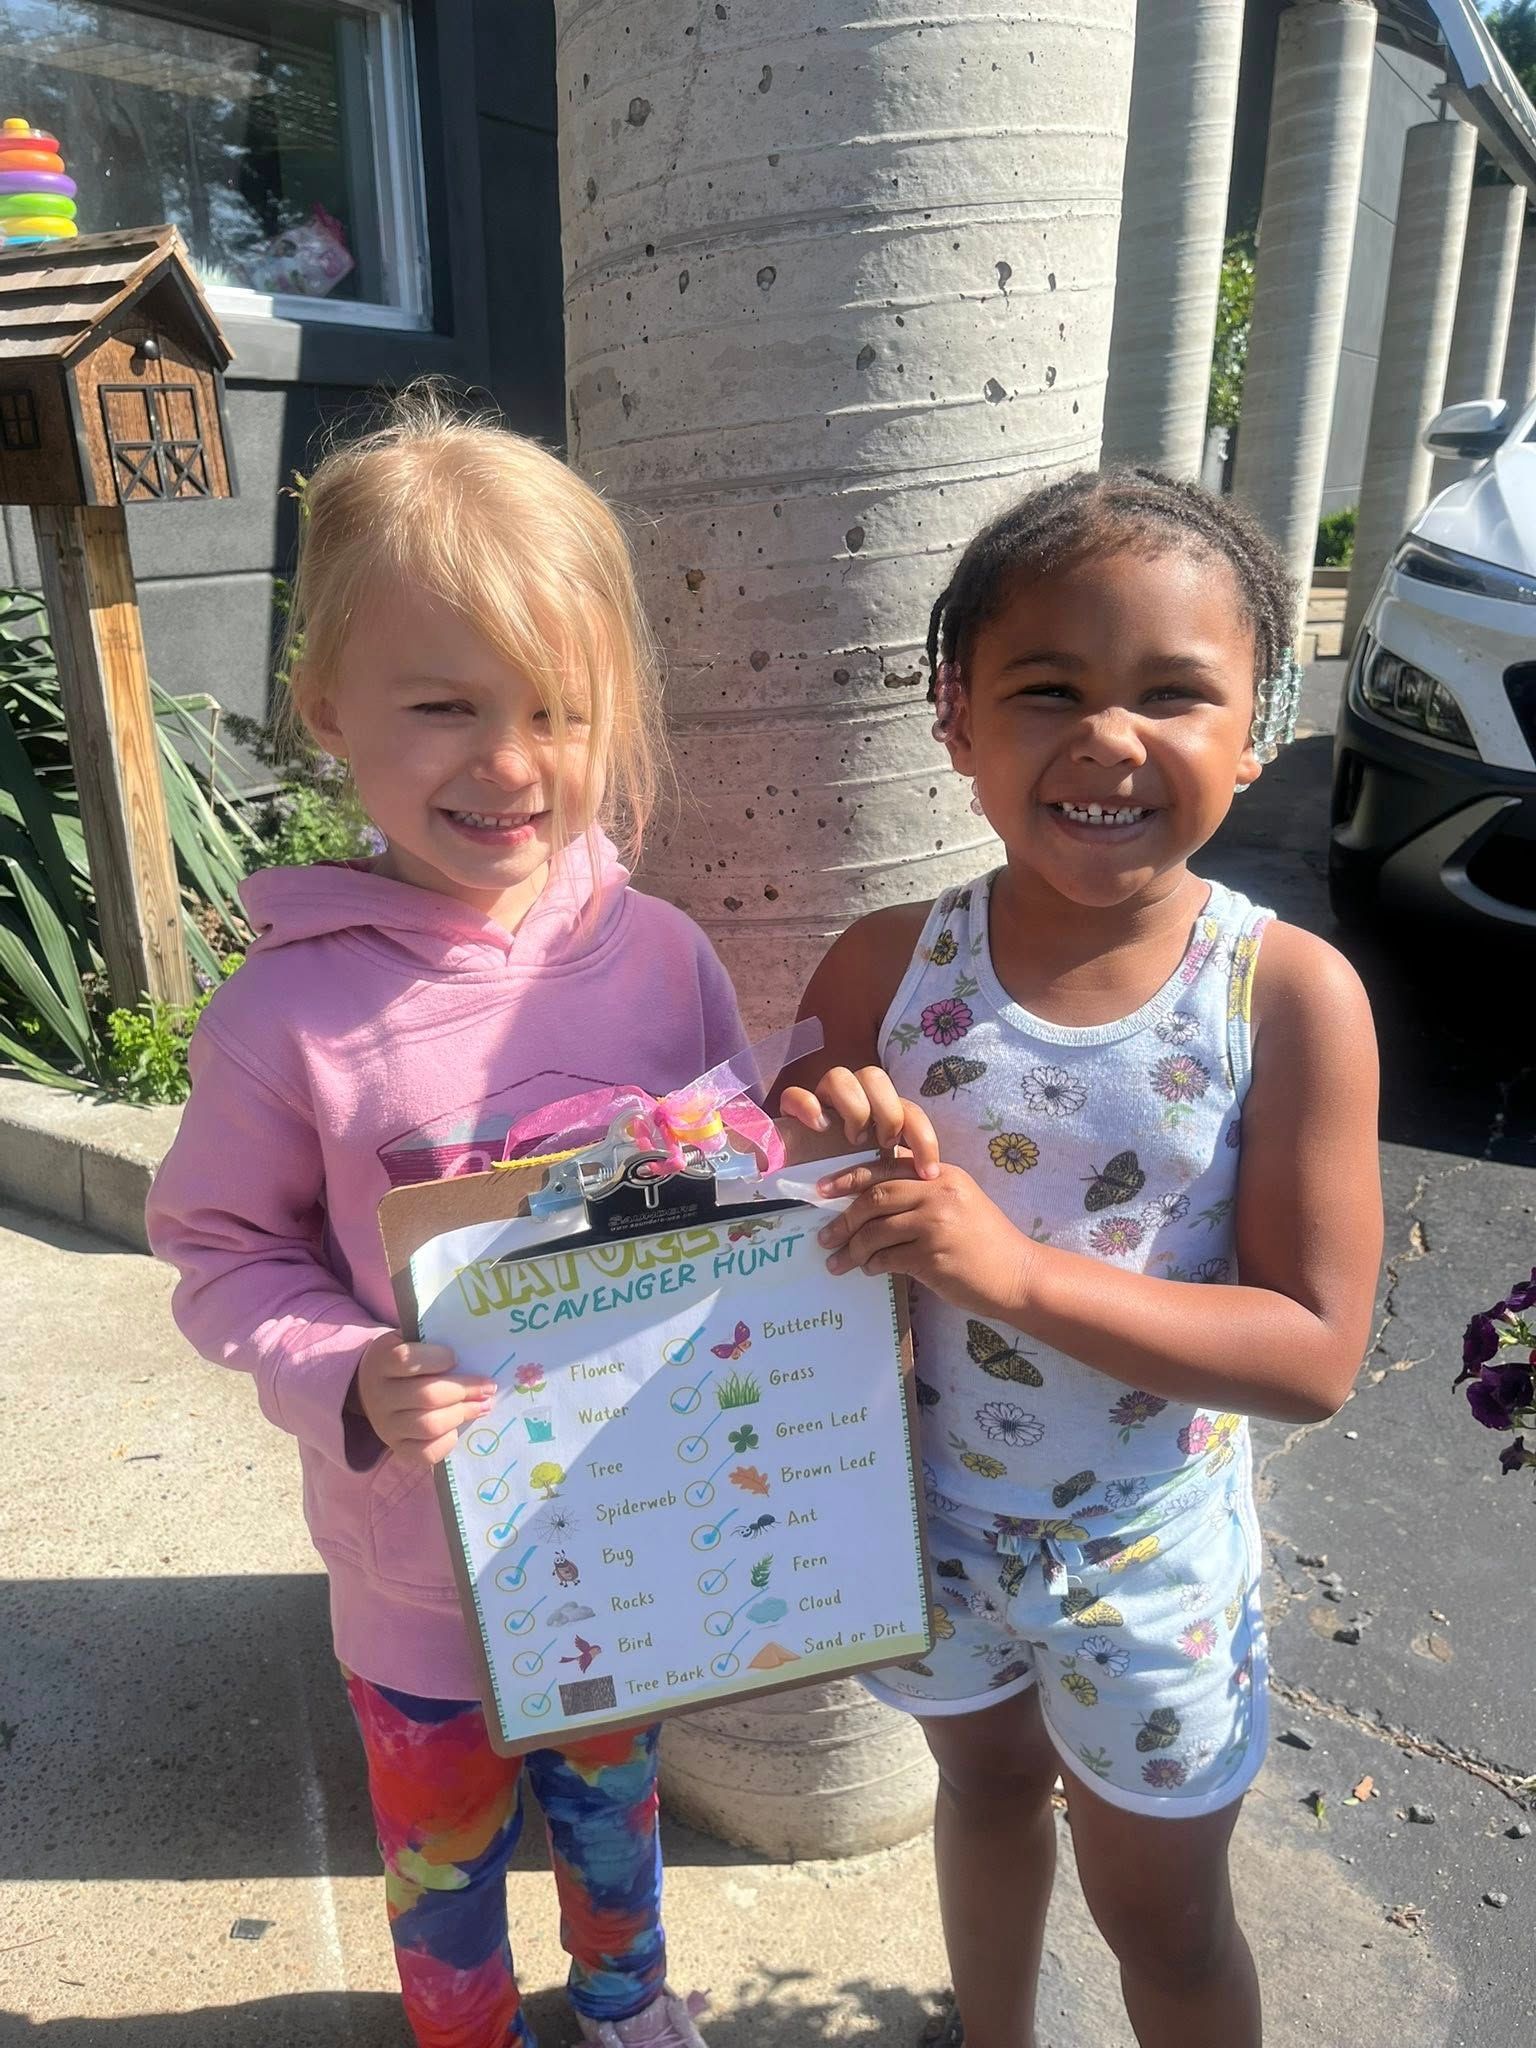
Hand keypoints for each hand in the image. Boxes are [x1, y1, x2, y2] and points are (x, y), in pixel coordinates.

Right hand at [352, 1332, 497, 1465]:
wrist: (373, 1388)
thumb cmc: (404, 1360)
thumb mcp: (410, 1341)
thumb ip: (435, 1339)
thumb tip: (475, 1345)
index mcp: (382, 1362)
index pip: (406, 1360)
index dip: (437, 1358)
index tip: (456, 1357)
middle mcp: (380, 1396)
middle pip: (426, 1396)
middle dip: (465, 1390)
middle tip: (488, 1387)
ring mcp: (386, 1426)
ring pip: (429, 1426)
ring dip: (462, 1414)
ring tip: (483, 1405)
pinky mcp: (397, 1448)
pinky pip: (426, 1453)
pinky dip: (447, 1442)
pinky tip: (458, 1427)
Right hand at [778, 1064, 940, 1176]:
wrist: (804, 1187)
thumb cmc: (853, 1184)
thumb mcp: (884, 1179)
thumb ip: (902, 1172)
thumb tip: (934, 1179)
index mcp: (879, 1114)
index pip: (910, 1110)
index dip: (924, 1138)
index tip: (927, 1172)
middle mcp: (852, 1101)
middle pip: (874, 1076)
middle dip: (887, 1111)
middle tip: (883, 1144)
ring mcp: (821, 1104)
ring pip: (838, 1076)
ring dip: (853, 1108)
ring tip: (853, 1140)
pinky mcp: (792, 1114)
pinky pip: (796, 1095)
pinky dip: (808, 1107)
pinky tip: (818, 1129)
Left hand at [814, 1157, 1032, 1318]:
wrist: (1018, 1274)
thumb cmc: (985, 1241)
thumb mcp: (958, 1202)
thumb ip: (921, 1194)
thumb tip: (868, 1201)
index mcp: (941, 1175)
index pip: (885, 1169)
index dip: (848, 1178)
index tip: (821, 1190)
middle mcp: (938, 1193)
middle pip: (875, 1198)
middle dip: (843, 1219)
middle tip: (824, 1237)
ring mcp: (936, 1225)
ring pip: (876, 1232)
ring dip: (852, 1250)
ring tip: (837, 1262)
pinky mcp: (933, 1257)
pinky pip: (888, 1258)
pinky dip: (872, 1265)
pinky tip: (868, 1270)